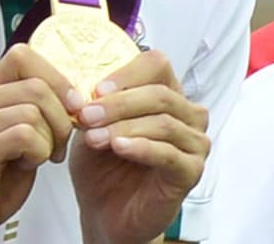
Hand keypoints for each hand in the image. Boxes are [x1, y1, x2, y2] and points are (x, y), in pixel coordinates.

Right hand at [0, 44, 80, 243]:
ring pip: (33, 111)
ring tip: (39, 159)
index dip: (57, 78)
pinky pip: (25, 136)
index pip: (22, 56)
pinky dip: (39, 153)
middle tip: (57, 146)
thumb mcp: (9, 140)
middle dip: (62, 118)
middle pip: (35, 85)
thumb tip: (73, 97)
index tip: (71, 108)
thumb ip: (29, 114)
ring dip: (50, 140)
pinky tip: (26, 166)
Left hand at [69, 50, 209, 243]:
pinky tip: (119, 148)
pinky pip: (170, 154)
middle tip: (86, 114)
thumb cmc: (102, 163)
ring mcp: (193, 144)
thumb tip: (80, 89)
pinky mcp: (191, 172)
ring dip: (124, 126)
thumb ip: (91, 103)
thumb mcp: (91, 124)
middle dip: (119, 102)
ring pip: (165, 122)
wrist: (104, 209)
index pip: (157, 65)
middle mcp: (186, 115)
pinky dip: (142, 147)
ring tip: (94, 137)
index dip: (126, 73)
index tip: (95, 89)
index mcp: (165, 93)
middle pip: (160, 94)